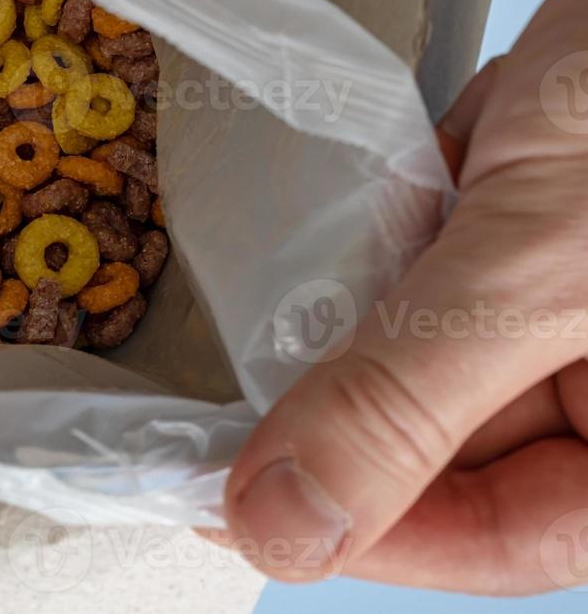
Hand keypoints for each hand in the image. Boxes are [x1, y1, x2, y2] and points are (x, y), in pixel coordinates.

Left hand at [221, 0, 587, 593]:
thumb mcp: (541, 269)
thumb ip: (410, 398)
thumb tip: (288, 522)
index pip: (497, 535)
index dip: (356, 529)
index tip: (227, 504)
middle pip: (445, 456)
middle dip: (338, 416)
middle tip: (214, 410)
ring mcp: (558, 311)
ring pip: (419, 363)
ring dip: (348, 329)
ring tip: (275, 321)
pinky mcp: (514, 237)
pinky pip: (422, 275)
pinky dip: (375, 251)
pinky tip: (351, 233)